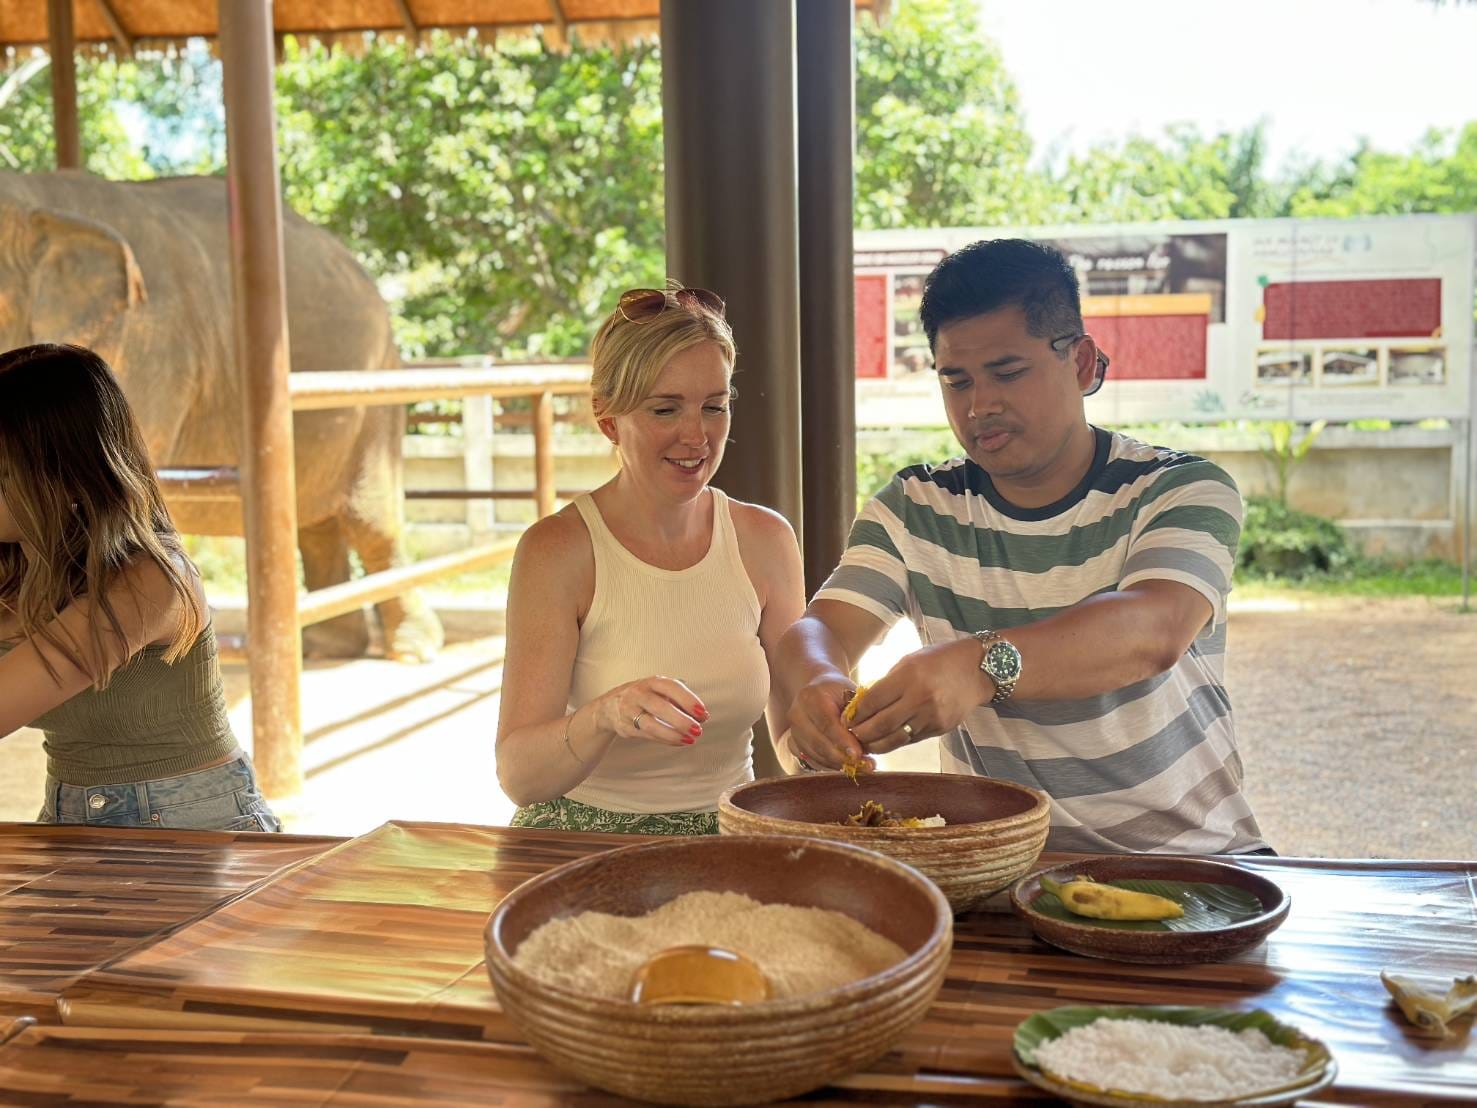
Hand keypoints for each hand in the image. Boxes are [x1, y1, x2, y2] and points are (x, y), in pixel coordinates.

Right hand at [594, 676, 706, 746]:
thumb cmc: (643, 697)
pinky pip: (647, 735)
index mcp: (651, 682)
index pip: (671, 687)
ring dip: (672, 734)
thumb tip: (701, 716)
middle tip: (698, 729)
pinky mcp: (626, 727)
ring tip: (690, 739)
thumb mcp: (658, 691)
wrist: (608, 706)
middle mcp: (638, 694)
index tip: (703, 713)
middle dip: (681, 720)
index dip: (688, 700)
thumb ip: (679, 701)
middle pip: (659, 706)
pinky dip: (665, 740)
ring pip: (651, 724)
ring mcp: (630, 711)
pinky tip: (678, 741)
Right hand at [785, 675, 870, 770]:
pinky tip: (848, 765)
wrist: (820, 690)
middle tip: (865, 765)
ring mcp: (793, 731)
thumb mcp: (850, 693)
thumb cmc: (840, 692)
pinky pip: (812, 760)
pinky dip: (831, 765)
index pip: (826, 723)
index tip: (858, 754)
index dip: (842, 740)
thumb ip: (855, 713)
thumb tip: (862, 737)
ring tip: (862, 766)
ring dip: (838, 764)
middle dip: (842, 757)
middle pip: (818, 742)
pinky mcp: (793, 745)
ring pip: (815, 755)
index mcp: (810, 697)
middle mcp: (796, 714)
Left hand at [849, 639, 991, 754]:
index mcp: (909, 676)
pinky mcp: (940, 728)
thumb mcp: (909, 661)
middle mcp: (920, 698)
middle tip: (849, 735)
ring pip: (896, 738)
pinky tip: (885, 742)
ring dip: (876, 744)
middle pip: (881, 724)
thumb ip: (887, 683)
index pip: (873, 700)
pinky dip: (896, 742)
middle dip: (861, 733)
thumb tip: (863, 704)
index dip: (856, 713)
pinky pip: (911, 739)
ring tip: (863, 744)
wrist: (976, 670)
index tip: (845, 718)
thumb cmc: (938, 660)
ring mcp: (931, 716)